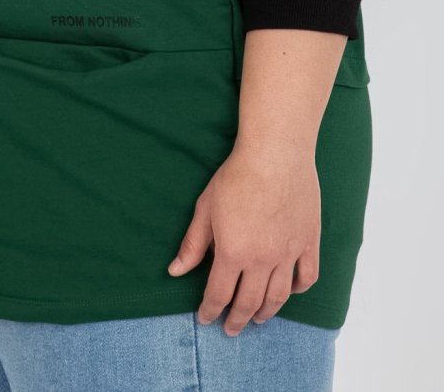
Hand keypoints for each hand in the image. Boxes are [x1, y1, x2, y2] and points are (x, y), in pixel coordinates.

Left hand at [166, 145, 320, 334]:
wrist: (275, 154)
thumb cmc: (236, 176)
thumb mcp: (206, 208)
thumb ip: (193, 243)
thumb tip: (175, 271)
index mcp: (233, 252)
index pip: (219, 294)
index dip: (210, 310)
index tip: (206, 318)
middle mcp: (262, 260)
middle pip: (249, 302)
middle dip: (237, 319)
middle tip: (231, 328)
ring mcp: (288, 253)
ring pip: (278, 296)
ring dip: (266, 312)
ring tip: (258, 319)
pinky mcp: (308, 242)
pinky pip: (306, 277)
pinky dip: (297, 289)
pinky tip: (288, 291)